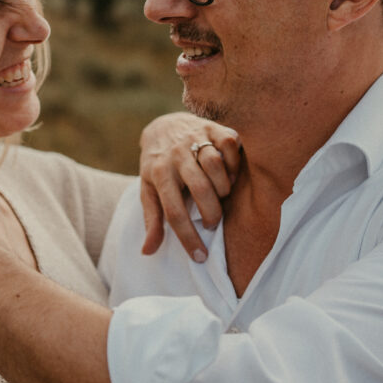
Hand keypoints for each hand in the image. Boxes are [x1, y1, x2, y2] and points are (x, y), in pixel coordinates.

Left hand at [139, 113, 240, 260]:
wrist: (163, 126)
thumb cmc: (157, 166)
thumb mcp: (149, 191)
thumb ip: (152, 220)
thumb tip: (147, 251)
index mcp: (158, 173)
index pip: (173, 212)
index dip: (188, 237)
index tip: (200, 256)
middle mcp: (176, 155)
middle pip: (199, 188)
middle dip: (211, 212)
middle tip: (212, 223)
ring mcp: (194, 138)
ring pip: (215, 164)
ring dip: (224, 186)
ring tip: (222, 196)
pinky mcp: (212, 126)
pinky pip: (230, 144)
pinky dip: (234, 161)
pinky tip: (230, 173)